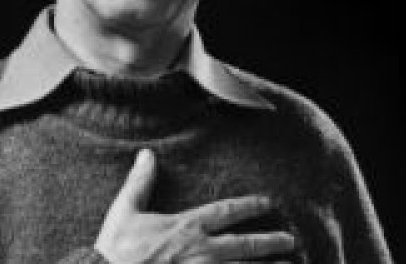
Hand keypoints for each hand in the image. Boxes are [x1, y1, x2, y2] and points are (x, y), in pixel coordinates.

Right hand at [95, 149, 296, 262]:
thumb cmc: (115, 251)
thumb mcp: (124, 212)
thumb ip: (140, 183)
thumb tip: (147, 154)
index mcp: (186, 228)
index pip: (225, 212)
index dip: (249, 206)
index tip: (267, 203)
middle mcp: (201, 252)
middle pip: (243, 245)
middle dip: (269, 242)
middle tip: (290, 240)